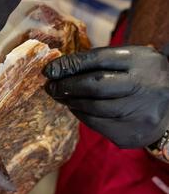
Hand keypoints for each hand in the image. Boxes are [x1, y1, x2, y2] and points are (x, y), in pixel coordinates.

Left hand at [43, 46, 168, 148]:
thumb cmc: (142, 79)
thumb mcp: (129, 61)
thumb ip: (99, 62)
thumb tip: (58, 68)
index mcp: (143, 61)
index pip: (99, 59)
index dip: (70, 64)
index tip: (49, 69)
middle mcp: (145, 86)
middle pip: (95, 85)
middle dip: (66, 85)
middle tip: (51, 86)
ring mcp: (140, 112)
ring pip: (93, 108)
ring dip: (70, 101)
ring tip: (60, 96)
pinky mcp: (132, 134)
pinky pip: (95, 124)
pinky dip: (80, 114)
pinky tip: (75, 107)